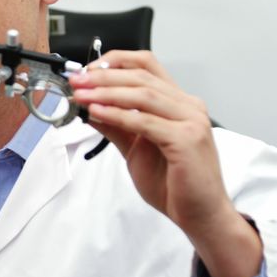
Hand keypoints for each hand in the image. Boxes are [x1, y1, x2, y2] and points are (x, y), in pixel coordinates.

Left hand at [69, 50, 260, 276]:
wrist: (200, 214)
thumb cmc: (175, 183)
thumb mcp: (136, 149)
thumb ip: (116, 126)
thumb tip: (89, 108)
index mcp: (179, 103)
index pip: (147, 65)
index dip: (114, 62)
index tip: (86, 70)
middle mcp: (188, 106)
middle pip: (141, 76)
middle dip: (103, 76)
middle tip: (76, 81)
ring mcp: (191, 121)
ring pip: (143, 94)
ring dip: (106, 92)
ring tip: (81, 95)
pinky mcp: (187, 140)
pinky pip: (145, 121)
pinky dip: (118, 114)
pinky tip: (97, 113)